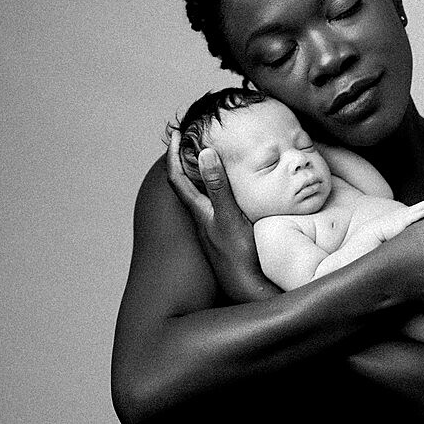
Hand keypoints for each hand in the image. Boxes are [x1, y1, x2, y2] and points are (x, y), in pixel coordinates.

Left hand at [165, 130, 265, 300]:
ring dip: (198, 174)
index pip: (177, 176)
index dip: (174, 154)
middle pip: (184, 184)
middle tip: (190, 140)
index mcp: (199, 211)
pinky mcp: (222, 236)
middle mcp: (200, 219)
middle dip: (184, 159)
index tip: (178, 133)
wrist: (250, 289)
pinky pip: (211, 204)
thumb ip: (218, 186)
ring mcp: (210, 229)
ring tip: (206, 157)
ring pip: (197, 195)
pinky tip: (227, 190)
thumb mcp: (231, 217)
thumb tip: (203, 153)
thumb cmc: (241, 256)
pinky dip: (213, 188)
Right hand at [372, 192, 423, 241]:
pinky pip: (412, 217)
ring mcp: (405, 217)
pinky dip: (419, 214)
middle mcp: (407, 213)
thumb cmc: (386, 232)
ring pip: (419, 207)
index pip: (421, 206)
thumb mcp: (400, 228)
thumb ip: (408, 229)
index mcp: (408, 214)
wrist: (375, 231)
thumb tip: (416, 237)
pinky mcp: (402, 222)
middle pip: (422, 203)